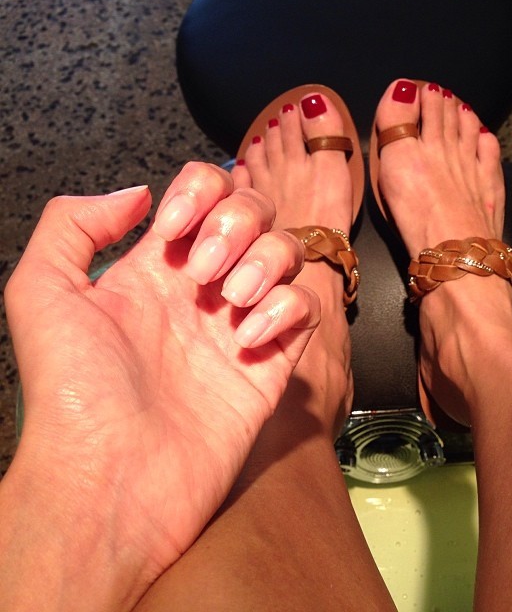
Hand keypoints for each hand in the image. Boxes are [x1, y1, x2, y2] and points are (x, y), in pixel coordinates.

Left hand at [2, 162, 318, 607]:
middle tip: (205, 274)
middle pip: (255, 213)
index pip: (204, 192)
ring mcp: (241, 322)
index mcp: (156, 266)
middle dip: (238, 225)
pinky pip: (306, 309)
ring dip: (266, 262)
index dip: (200, 193)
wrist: (112, 481)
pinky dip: (285, 310)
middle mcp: (204, 287)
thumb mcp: (42, 295)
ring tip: (232, 302)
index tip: (174, 233)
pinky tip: (247, 341)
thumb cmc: (74, 392)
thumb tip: (138, 194)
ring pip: (288, 253)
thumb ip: (72, 225)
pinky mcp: (272, 362)